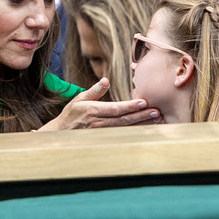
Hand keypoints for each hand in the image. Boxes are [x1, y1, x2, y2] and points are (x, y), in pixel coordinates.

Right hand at [38, 78, 161, 130]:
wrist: (61, 133)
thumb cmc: (72, 113)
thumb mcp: (80, 98)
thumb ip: (95, 90)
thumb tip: (106, 80)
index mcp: (93, 110)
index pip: (115, 108)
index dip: (130, 106)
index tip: (144, 102)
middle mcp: (99, 123)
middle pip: (124, 120)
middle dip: (142, 116)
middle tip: (157, 112)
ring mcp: (102, 132)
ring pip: (126, 128)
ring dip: (142, 124)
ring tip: (157, 119)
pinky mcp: (105, 138)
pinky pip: (123, 134)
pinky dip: (135, 130)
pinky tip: (147, 127)